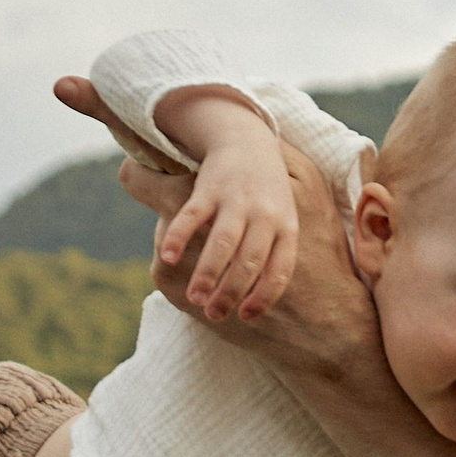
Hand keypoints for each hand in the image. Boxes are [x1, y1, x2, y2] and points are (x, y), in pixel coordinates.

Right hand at [144, 141, 378, 382]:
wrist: (249, 139)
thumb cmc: (267, 194)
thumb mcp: (283, 220)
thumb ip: (274, 255)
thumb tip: (258, 303)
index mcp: (286, 227)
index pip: (279, 269)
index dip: (264, 295)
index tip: (245, 317)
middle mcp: (264, 214)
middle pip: (250, 260)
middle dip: (232, 291)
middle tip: (214, 315)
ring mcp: (237, 200)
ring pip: (223, 242)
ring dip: (209, 273)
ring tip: (195, 298)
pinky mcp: (209, 187)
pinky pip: (193, 216)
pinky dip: (180, 237)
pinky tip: (170, 259)